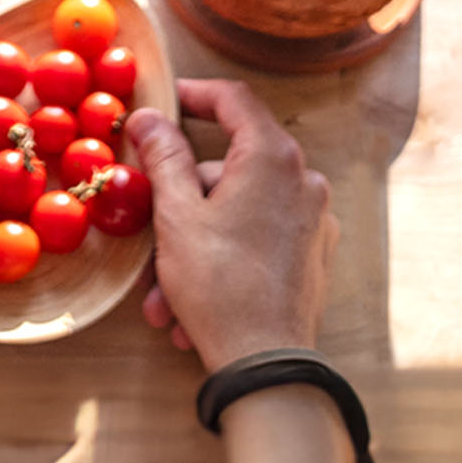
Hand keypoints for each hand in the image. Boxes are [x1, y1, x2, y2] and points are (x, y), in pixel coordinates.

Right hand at [128, 78, 336, 371]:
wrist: (268, 368)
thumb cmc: (220, 285)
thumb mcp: (177, 214)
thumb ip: (164, 156)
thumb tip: (147, 117)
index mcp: (273, 157)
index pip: (232, 99)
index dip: (194, 94)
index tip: (163, 104)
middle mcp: (303, 179)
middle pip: (228, 166)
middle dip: (180, 201)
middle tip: (147, 227)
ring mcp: (314, 219)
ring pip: (237, 209)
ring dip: (194, 241)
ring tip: (163, 294)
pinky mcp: (313, 254)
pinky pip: (258, 236)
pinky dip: (223, 255)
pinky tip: (191, 302)